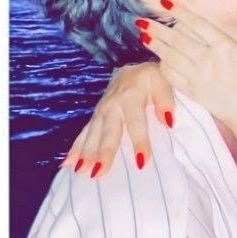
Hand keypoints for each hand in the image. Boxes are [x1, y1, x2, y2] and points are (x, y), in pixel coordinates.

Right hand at [62, 62, 174, 176]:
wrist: (131, 65)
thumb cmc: (151, 80)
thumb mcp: (162, 83)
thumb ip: (166, 101)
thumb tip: (169, 122)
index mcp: (131, 97)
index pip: (136, 123)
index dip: (139, 142)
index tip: (142, 162)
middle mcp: (113, 106)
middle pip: (108, 132)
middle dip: (104, 152)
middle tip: (100, 172)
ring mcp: (101, 112)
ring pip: (92, 135)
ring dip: (86, 153)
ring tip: (81, 171)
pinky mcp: (95, 116)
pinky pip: (83, 133)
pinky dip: (75, 148)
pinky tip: (67, 164)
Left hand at [139, 0, 236, 131]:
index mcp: (225, 47)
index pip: (197, 24)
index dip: (179, 11)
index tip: (164, 2)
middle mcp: (209, 60)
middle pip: (177, 40)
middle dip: (157, 28)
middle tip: (141, 20)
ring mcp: (198, 77)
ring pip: (171, 56)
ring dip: (155, 45)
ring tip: (143, 35)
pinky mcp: (192, 92)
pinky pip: (172, 76)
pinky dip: (162, 66)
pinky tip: (157, 59)